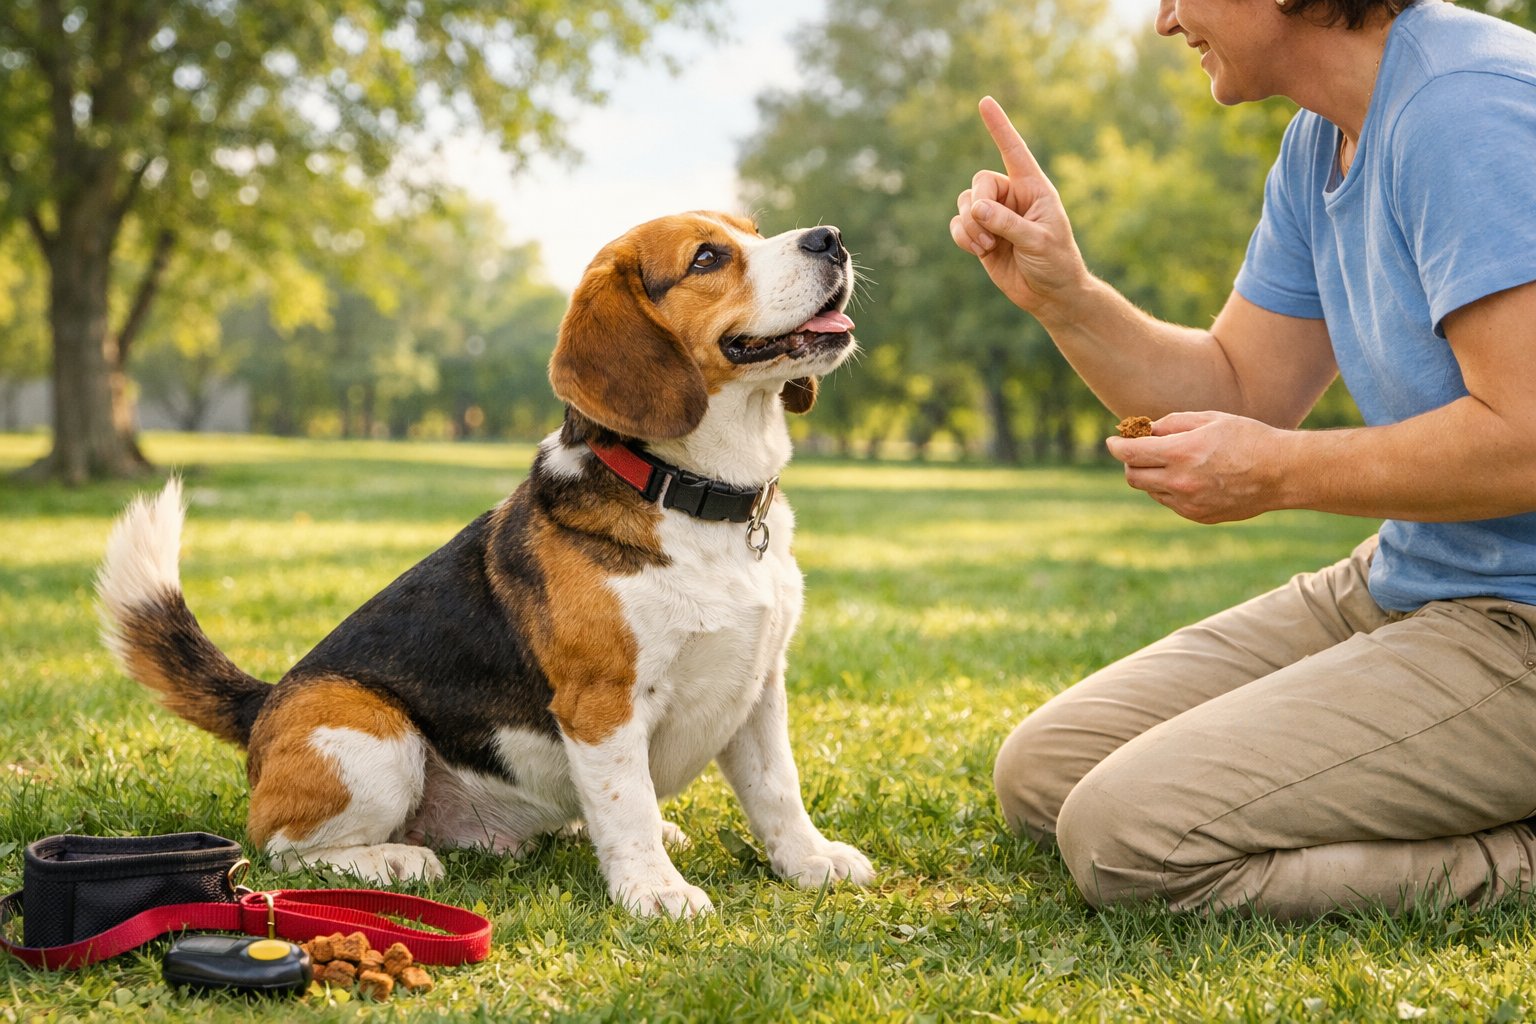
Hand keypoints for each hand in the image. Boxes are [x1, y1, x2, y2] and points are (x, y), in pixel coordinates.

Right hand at [950, 96, 1090, 317]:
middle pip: (980, 183)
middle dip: (978, 206)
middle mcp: (1012, 196)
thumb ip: (1007, 223)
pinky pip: (957, 225)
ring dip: (969, 226)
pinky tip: (978, 250)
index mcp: (1034, 188)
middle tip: (988, 234)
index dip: (999, 127)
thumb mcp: (1038, 241)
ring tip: (985, 246)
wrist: (1050, 295)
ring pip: (965, 204)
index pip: (1014, 150)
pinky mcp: (980, 235)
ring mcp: (994, 216)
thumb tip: (975, 208)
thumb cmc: (1056, 263)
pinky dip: (961, 237)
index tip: (984, 102)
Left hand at [1105, 411, 1287, 523]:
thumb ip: (1172, 423)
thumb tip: (1146, 430)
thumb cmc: (1248, 438)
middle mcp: (1181, 482)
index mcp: (1181, 453)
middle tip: (1140, 451)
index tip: (1113, 441)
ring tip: (1172, 462)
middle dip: (1130, 463)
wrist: (1282, 472)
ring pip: (1151, 491)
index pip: (1131, 453)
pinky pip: (1171, 503)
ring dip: (1151, 476)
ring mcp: (1189, 503)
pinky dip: (1170, 490)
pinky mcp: (1199, 516)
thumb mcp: (1210, 419)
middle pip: (1133, 477)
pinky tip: (1189, 477)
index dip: (1116, 446)